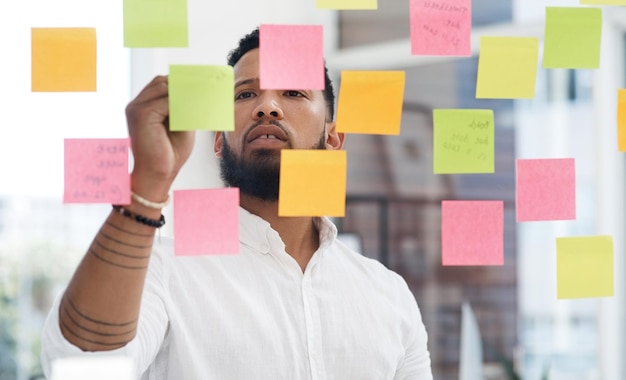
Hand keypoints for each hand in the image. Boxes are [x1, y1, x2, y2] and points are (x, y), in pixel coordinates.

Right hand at [125, 76, 194, 199]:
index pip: (163, 84)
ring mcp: (137, 108)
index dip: (183, 81)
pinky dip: (184, 102)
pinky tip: (197, 106)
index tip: (205, 80)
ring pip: (165, 88)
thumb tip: (200, 91)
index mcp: (144, 106)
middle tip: (209, 83)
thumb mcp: (182, 124)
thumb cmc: (170, 153)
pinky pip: (167, 100)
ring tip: (206, 93)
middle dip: (186, 82)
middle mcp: (137, 104)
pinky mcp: (142, 114)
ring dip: (186, 90)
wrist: (159, 174)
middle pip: (163, 81)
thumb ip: (186, 107)